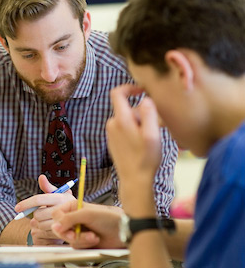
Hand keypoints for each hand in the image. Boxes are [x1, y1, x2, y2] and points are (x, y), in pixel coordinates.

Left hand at [15, 175, 74, 244]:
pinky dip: (43, 230)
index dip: (26, 203)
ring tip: (45, 219)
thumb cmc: (66, 203)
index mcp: (61, 197)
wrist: (80, 218)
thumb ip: (48, 187)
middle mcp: (62, 208)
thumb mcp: (59, 193)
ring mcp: (63, 221)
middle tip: (41, 213)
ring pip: (40, 224)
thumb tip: (41, 176)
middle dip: (36, 214)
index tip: (17, 208)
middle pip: (38, 214)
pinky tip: (48, 226)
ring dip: (39, 223)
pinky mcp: (62, 232)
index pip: (39, 199)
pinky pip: (44, 233)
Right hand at [52, 200, 124, 248]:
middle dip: (70, 234)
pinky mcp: (83, 241)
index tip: (66, 227)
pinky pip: (77, 246)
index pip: (56, 215)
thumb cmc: (108, 218)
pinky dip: (86, 244)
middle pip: (60, 229)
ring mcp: (78, 231)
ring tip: (93, 235)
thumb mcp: (87, 214)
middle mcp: (74, 219)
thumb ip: (69, 219)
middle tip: (76, 235)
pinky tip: (95, 239)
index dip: (59, 222)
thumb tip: (55, 226)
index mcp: (73, 207)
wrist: (122, 231)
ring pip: (69, 240)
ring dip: (82, 239)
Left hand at [106, 84, 161, 214]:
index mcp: (120, 119)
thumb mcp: (152, 134)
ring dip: (140, 122)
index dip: (129, 87)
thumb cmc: (145, 158)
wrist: (134, 180)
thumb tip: (145, 98)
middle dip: (142, 112)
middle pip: (127, 107)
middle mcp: (112, 124)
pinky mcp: (113, 141)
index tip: (142, 91)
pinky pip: (124, 128)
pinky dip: (135, 130)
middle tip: (157, 125)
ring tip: (152, 137)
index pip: (117, 92)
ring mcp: (111, 133)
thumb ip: (148, 113)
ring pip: (127, 118)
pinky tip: (144, 143)